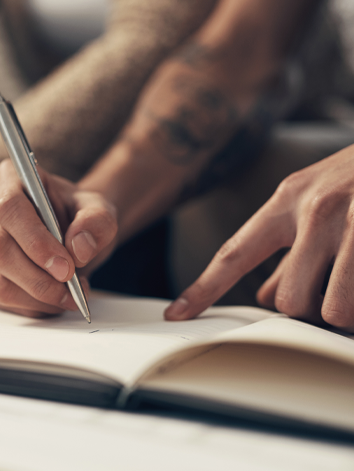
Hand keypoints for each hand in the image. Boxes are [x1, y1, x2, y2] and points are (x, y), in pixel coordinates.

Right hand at [0, 160, 117, 316]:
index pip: (9, 207)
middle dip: (36, 277)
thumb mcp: (100, 210)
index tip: (65, 267)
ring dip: (36, 297)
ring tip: (68, 296)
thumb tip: (79, 247)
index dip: (35, 240)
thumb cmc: (79, 216)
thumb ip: (97, 221)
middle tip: (71, 289)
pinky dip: (30, 306)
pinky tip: (52, 299)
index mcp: (10, 178)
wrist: (71, 233)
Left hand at [165, 145, 353, 331]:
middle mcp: (318, 210)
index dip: (203, 288)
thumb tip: (261, 293)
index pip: (235, 253)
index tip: (177, 314)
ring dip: (349, 312)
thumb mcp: (319, 199)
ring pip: (335, 309)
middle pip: (288, 298)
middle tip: (333, 291)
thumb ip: (289, 247)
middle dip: (311, 309)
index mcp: (289, 200)